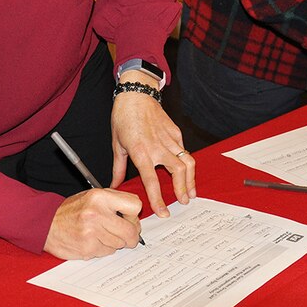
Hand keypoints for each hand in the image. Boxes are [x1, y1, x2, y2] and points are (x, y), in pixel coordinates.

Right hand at [43, 188, 144, 259]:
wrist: (46, 223)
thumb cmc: (73, 209)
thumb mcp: (94, 195)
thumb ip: (116, 201)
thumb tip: (136, 216)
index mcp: (100, 197)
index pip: (135, 205)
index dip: (134, 215)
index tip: (129, 218)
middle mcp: (96, 213)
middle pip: (131, 230)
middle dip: (132, 235)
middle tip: (126, 235)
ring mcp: (91, 232)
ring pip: (120, 243)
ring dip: (116, 242)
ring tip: (102, 234)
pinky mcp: (87, 248)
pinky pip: (108, 252)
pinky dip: (104, 249)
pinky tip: (94, 241)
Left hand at [110, 73, 195, 217]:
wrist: (136, 94)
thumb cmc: (123, 117)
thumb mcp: (117, 145)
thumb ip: (119, 168)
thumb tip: (115, 185)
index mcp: (141, 152)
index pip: (152, 181)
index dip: (158, 199)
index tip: (163, 212)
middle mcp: (158, 147)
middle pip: (178, 172)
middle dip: (183, 190)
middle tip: (183, 202)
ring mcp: (169, 139)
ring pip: (187, 162)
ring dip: (191, 179)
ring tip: (191, 191)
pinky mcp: (176, 132)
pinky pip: (183, 150)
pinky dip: (186, 163)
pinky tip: (185, 172)